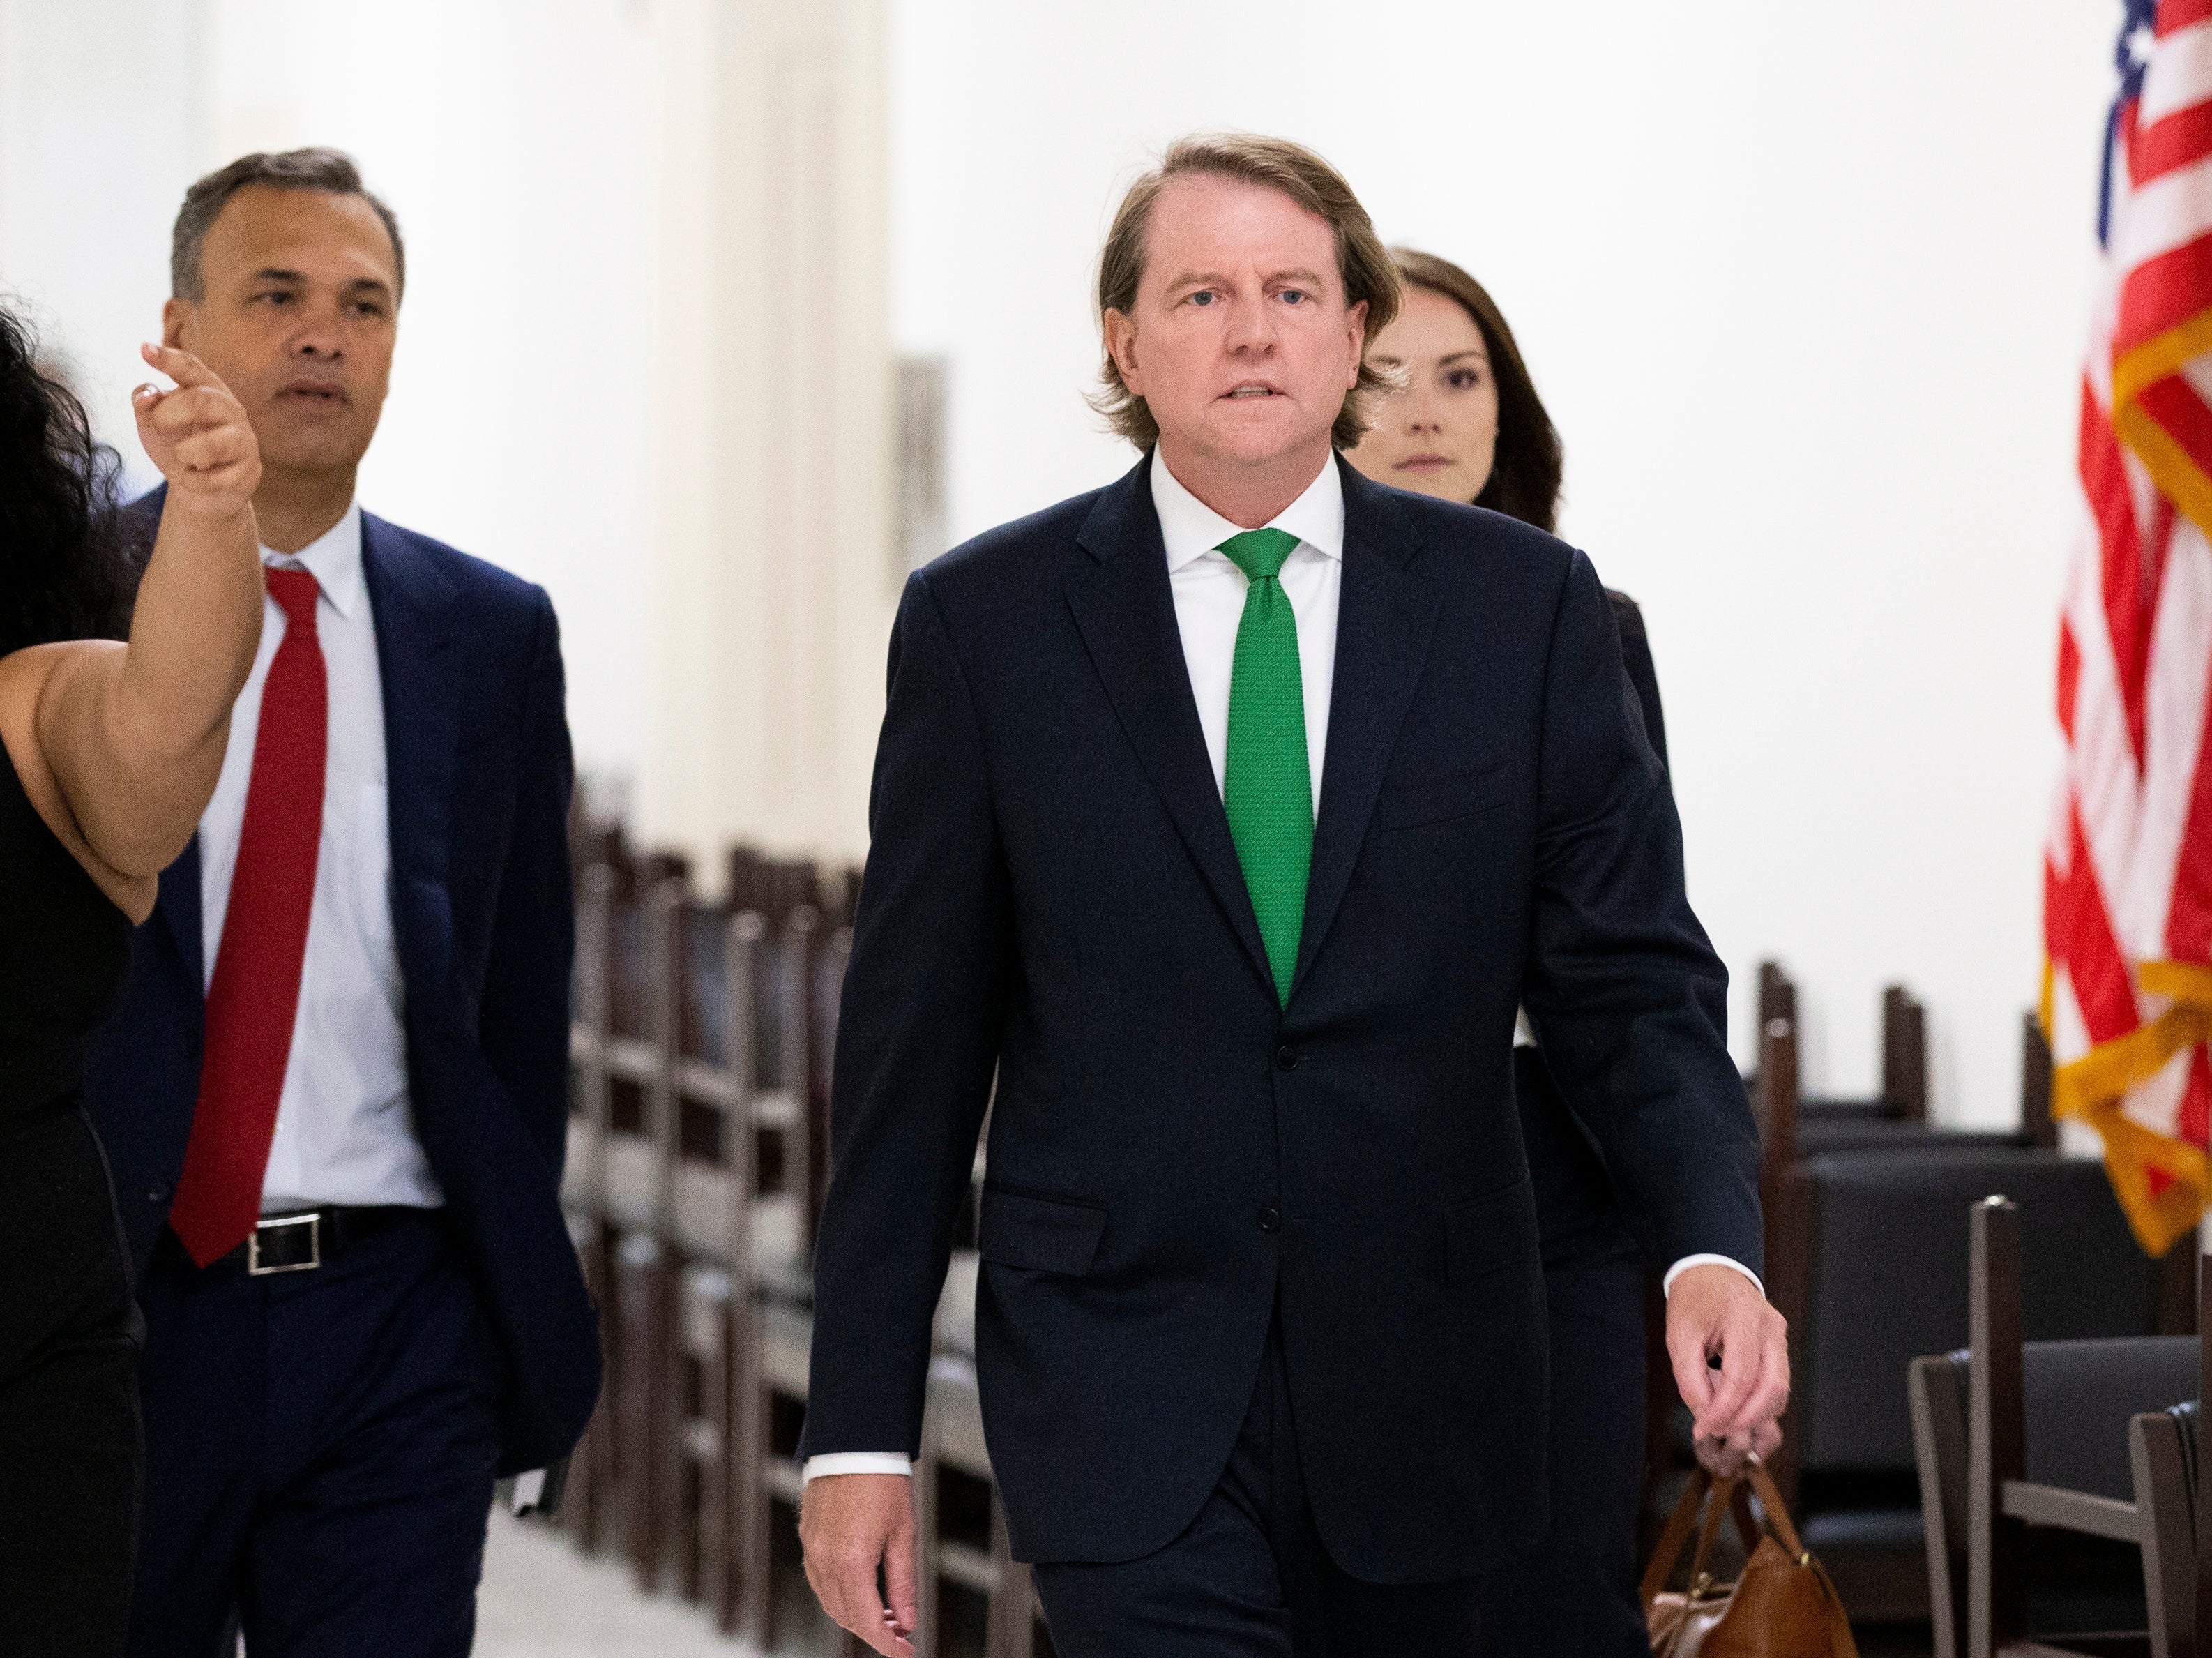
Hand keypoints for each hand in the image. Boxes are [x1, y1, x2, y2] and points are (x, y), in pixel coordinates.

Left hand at [132, 343, 258, 520]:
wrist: (203, 491)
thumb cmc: (179, 445)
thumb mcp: (154, 421)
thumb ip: (145, 402)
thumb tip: (146, 397)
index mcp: (206, 391)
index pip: (190, 369)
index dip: (168, 359)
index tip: (143, 349)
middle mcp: (230, 410)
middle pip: (204, 400)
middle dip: (172, 412)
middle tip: (158, 424)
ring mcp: (243, 442)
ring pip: (216, 444)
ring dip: (186, 452)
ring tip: (180, 456)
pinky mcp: (248, 472)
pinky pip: (217, 479)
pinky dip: (193, 480)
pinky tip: (191, 478)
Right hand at [800, 1472, 919, 1656]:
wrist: (854, 1442)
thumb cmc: (882, 1481)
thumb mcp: (903, 1534)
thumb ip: (903, 1583)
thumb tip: (908, 1621)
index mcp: (850, 1563)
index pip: (868, 1622)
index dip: (889, 1645)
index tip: (907, 1653)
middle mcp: (824, 1561)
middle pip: (846, 1617)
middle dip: (874, 1631)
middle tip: (901, 1633)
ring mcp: (812, 1550)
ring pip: (830, 1602)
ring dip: (855, 1615)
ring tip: (886, 1614)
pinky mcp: (808, 1538)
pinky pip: (820, 1581)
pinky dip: (839, 1595)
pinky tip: (861, 1590)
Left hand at [1666, 1263, 1787, 1477]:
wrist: (1711, 1270)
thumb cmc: (1693, 1300)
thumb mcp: (1679, 1336)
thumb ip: (1690, 1378)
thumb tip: (1705, 1416)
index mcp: (1744, 1319)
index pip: (1741, 1378)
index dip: (1722, 1411)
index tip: (1702, 1429)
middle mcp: (1771, 1328)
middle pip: (1772, 1389)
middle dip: (1744, 1418)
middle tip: (1716, 1430)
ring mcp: (1780, 1336)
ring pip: (1781, 1391)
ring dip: (1755, 1415)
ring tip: (1724, 1422)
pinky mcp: (1780, 1345)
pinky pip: (1778, 1383)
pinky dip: (1760, 1403)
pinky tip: (1738, 1410)